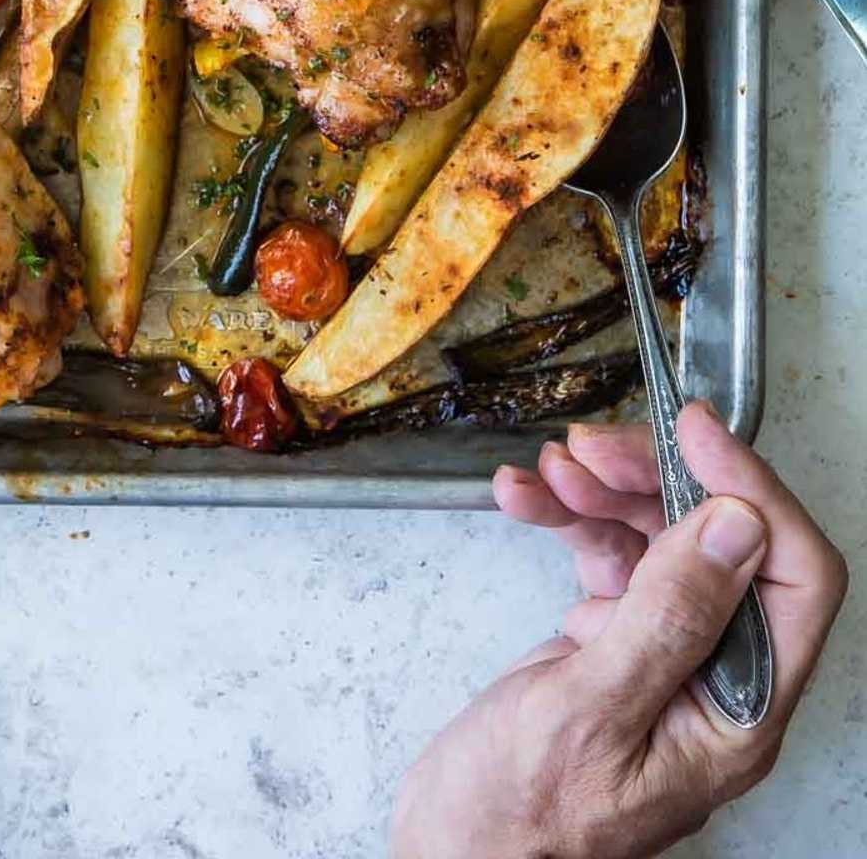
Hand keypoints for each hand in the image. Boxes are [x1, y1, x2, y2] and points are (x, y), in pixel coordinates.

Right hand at [391, 401, 847, 858]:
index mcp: (737, 712)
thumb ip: (667, 619)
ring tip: (550, 470)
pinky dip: (567, 519)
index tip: (693, 431)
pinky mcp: (609, 648)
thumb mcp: (589, 713)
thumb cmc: (517, 823)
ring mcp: (661, 662)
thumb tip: (737, 526)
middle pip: (721, 545)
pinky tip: (526, 500)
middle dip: (659, 478)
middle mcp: (711, 681)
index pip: (792, 580)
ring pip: (659, 541)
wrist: (455, 858)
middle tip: (594, 446)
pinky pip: (605, 560)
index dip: (753, 492)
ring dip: (604, 491)